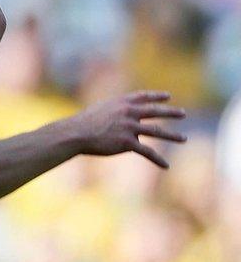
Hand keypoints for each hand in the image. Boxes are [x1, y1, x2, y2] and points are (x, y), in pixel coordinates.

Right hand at [60, 91, 186, 167]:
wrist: (77, 133)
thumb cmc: (83, 122)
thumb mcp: (100, 109)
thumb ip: (114, 111)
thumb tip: (122, 117)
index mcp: (121, 103)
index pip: (143, 97)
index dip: (156, 96)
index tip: (168, 96)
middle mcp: (128, 113)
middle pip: (155, 112)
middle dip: (171, 112)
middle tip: (182, 114)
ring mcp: (130, 127)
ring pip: (157, 131)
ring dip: (172, 136)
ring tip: (183, 139)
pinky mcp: (127, 143)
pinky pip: (147, 152)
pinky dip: (158, 159)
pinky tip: (166, 165)